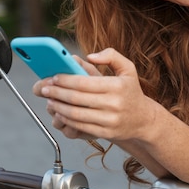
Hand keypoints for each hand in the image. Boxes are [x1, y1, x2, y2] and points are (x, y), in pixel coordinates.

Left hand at [32, 48, 157, 141]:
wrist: (143, 119)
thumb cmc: (131, 91)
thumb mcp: (127, 68)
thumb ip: (111, 55)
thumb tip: (89, 56)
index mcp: (117, 86)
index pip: (84, 83)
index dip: (65, 80)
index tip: (54, 77)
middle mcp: (114, 104)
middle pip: (76, 99)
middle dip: (56, 93)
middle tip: (44, 89)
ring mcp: (110, 120)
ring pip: (76, 114)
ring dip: (58, 108)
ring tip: (49, 101)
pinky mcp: (106, 133)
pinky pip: (81, 127)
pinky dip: (66, 120)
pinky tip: (59, 113)